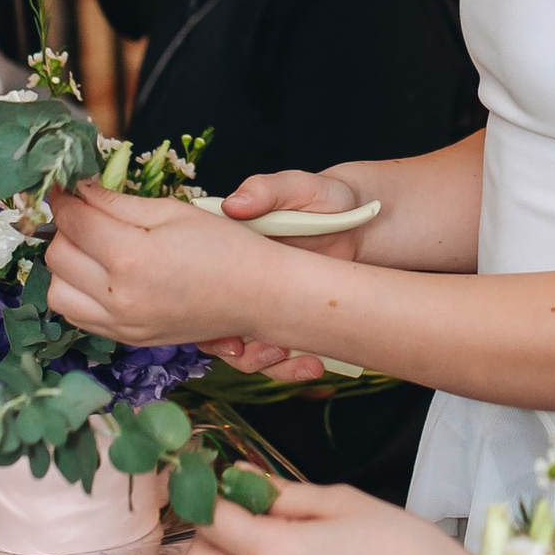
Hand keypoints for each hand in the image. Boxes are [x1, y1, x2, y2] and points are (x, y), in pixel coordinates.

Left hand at [47, 180, 275, 347]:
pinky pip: (79, 317)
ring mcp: (122, 323)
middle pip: (58, 256)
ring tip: (92, 248)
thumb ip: (116, 201)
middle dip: (66, 229)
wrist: (258, 295)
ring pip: (58, 293)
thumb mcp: (171, 211)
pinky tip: (101, 276)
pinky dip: (79, 293)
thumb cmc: (224, 246)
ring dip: (67, 266)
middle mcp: (119, 296)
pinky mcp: (128, 338)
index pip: (72, 221)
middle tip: (87, 214)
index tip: (67, 187)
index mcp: (131, 256)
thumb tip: (80, 191)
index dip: (64, 198)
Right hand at [195, 179, 362, 376]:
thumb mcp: (298, 188)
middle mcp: (234, 278)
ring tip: (286, 354)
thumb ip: (267, 191)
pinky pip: (273, 353)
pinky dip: (289, 366)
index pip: (192, 279)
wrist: (361, 222)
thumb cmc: (325, 199)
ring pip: (239, 346)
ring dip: (257, 360)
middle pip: (208, 322)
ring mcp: (258, 303)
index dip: (197, 308)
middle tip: (247, 349)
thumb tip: (234, 205)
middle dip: (224, 345)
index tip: (221, 325)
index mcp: (226, 244)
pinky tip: (312, 363)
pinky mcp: (284, 321)